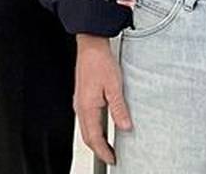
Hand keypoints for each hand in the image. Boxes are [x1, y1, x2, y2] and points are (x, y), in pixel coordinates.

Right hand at [73, 35, 131, 165]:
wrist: (91, 46)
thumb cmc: (100, 62)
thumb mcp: (114, 86)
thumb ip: (119, 109)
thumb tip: (125, 127)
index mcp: (87, 107)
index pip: (94, 137)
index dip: (103, 151)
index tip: (112, 159)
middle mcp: (80, 107)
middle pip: (87, 136)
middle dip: (98, 150)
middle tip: (111, 158)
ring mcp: (80, 102)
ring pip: (85, 129)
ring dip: (96, 140)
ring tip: (108, 147)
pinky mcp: (82, 97)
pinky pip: (86, 119)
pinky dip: (93, 130)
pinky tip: (102, 128)